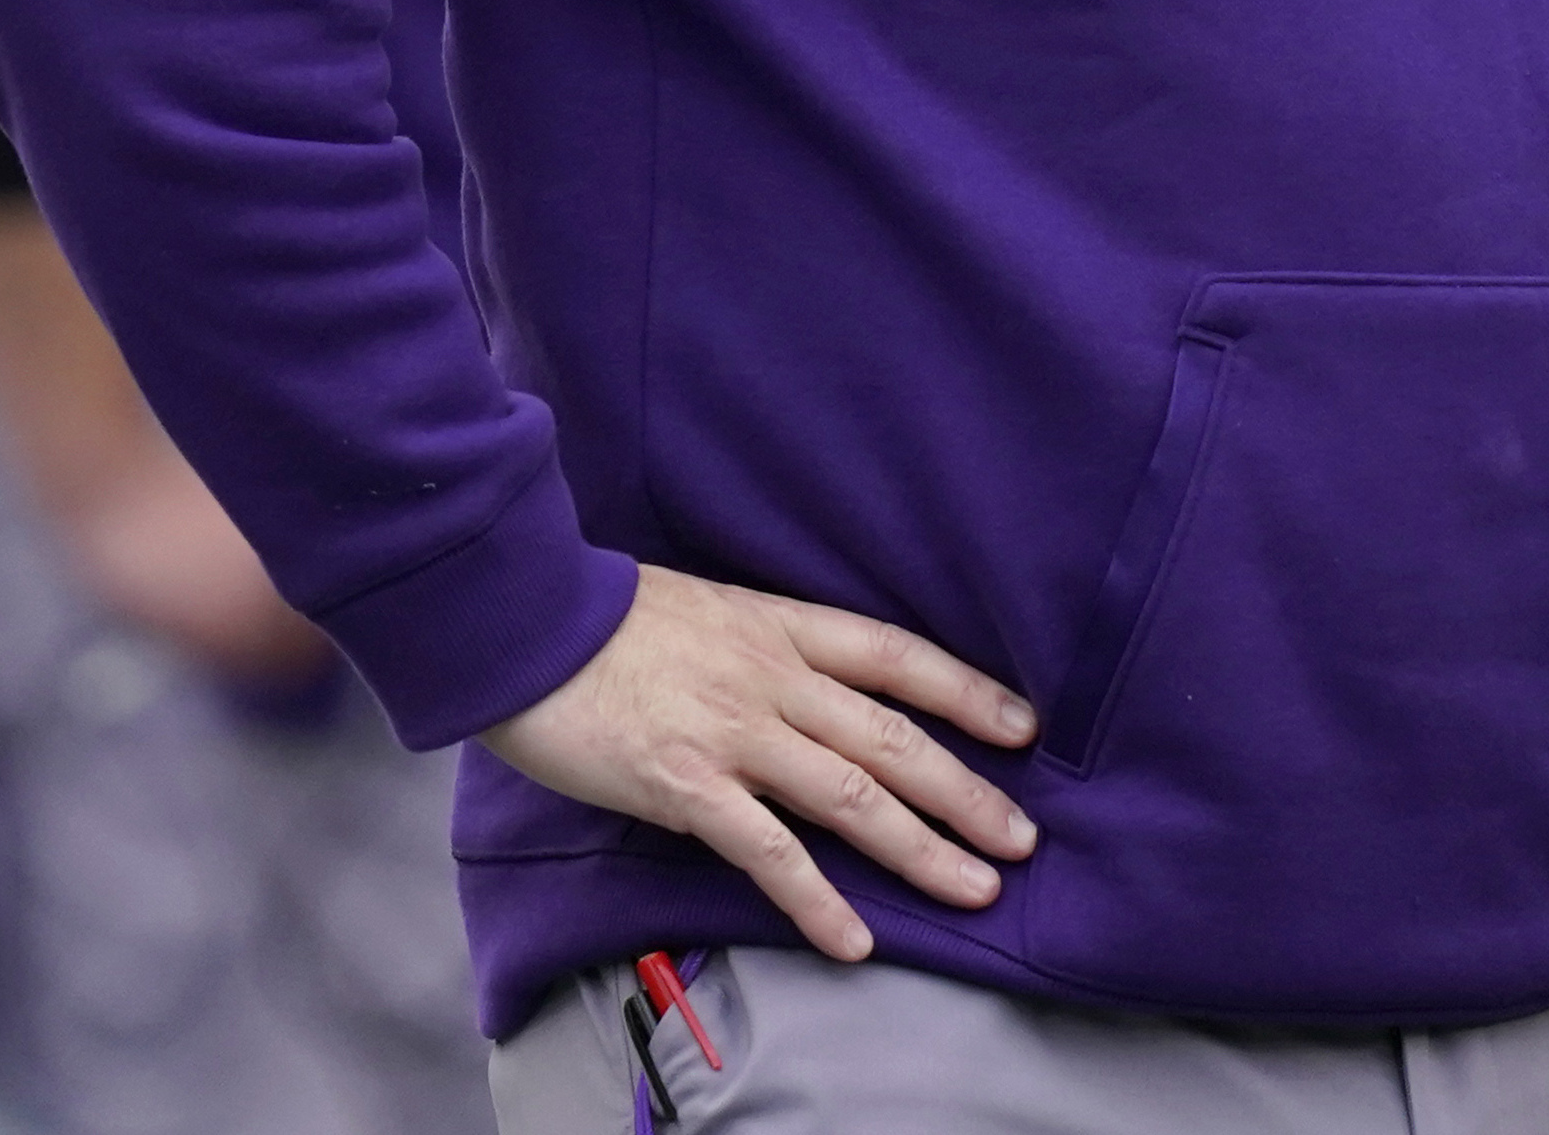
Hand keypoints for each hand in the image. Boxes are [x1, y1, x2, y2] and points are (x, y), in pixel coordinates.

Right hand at [481, 566, 1039, 960]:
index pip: (899, 658)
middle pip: (895, 738)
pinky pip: (769, 852)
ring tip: (976, 888)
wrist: (525, 623)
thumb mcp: (709, 610)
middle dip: (968, 792)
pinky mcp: (688, 786)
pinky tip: (854, 939)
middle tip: (1023, 838)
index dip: (968, 693)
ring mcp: (734, 733)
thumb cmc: (605, 619)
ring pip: (853, 796)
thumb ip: (765, 647)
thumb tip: (809, 684)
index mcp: (781, 628)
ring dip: (922, 848)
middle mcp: (773, 679)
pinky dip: (818, 900)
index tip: (1023, 726)